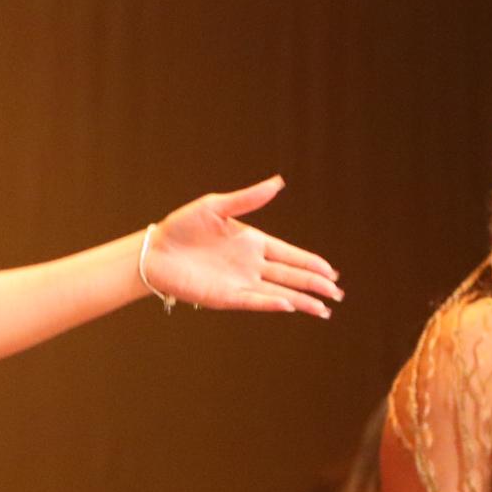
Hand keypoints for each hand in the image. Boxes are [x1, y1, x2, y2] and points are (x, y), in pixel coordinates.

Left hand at [144, 176, 342, 316]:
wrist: (154, 250)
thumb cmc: (182, 227)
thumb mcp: (215, 206)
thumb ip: (248, 199)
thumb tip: (278, 182)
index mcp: (252, 242)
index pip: (289, 254)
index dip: (310, 263)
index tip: (332, 271)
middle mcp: (249, 264)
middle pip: (290, 275)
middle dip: (314, 284)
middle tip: (337, 293)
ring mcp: (239, 282)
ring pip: (278, 292)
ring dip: (301, 300)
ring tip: (324, 309)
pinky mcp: (224, 296)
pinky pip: (253, 300)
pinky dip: (272, 302)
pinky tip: (290, 304)